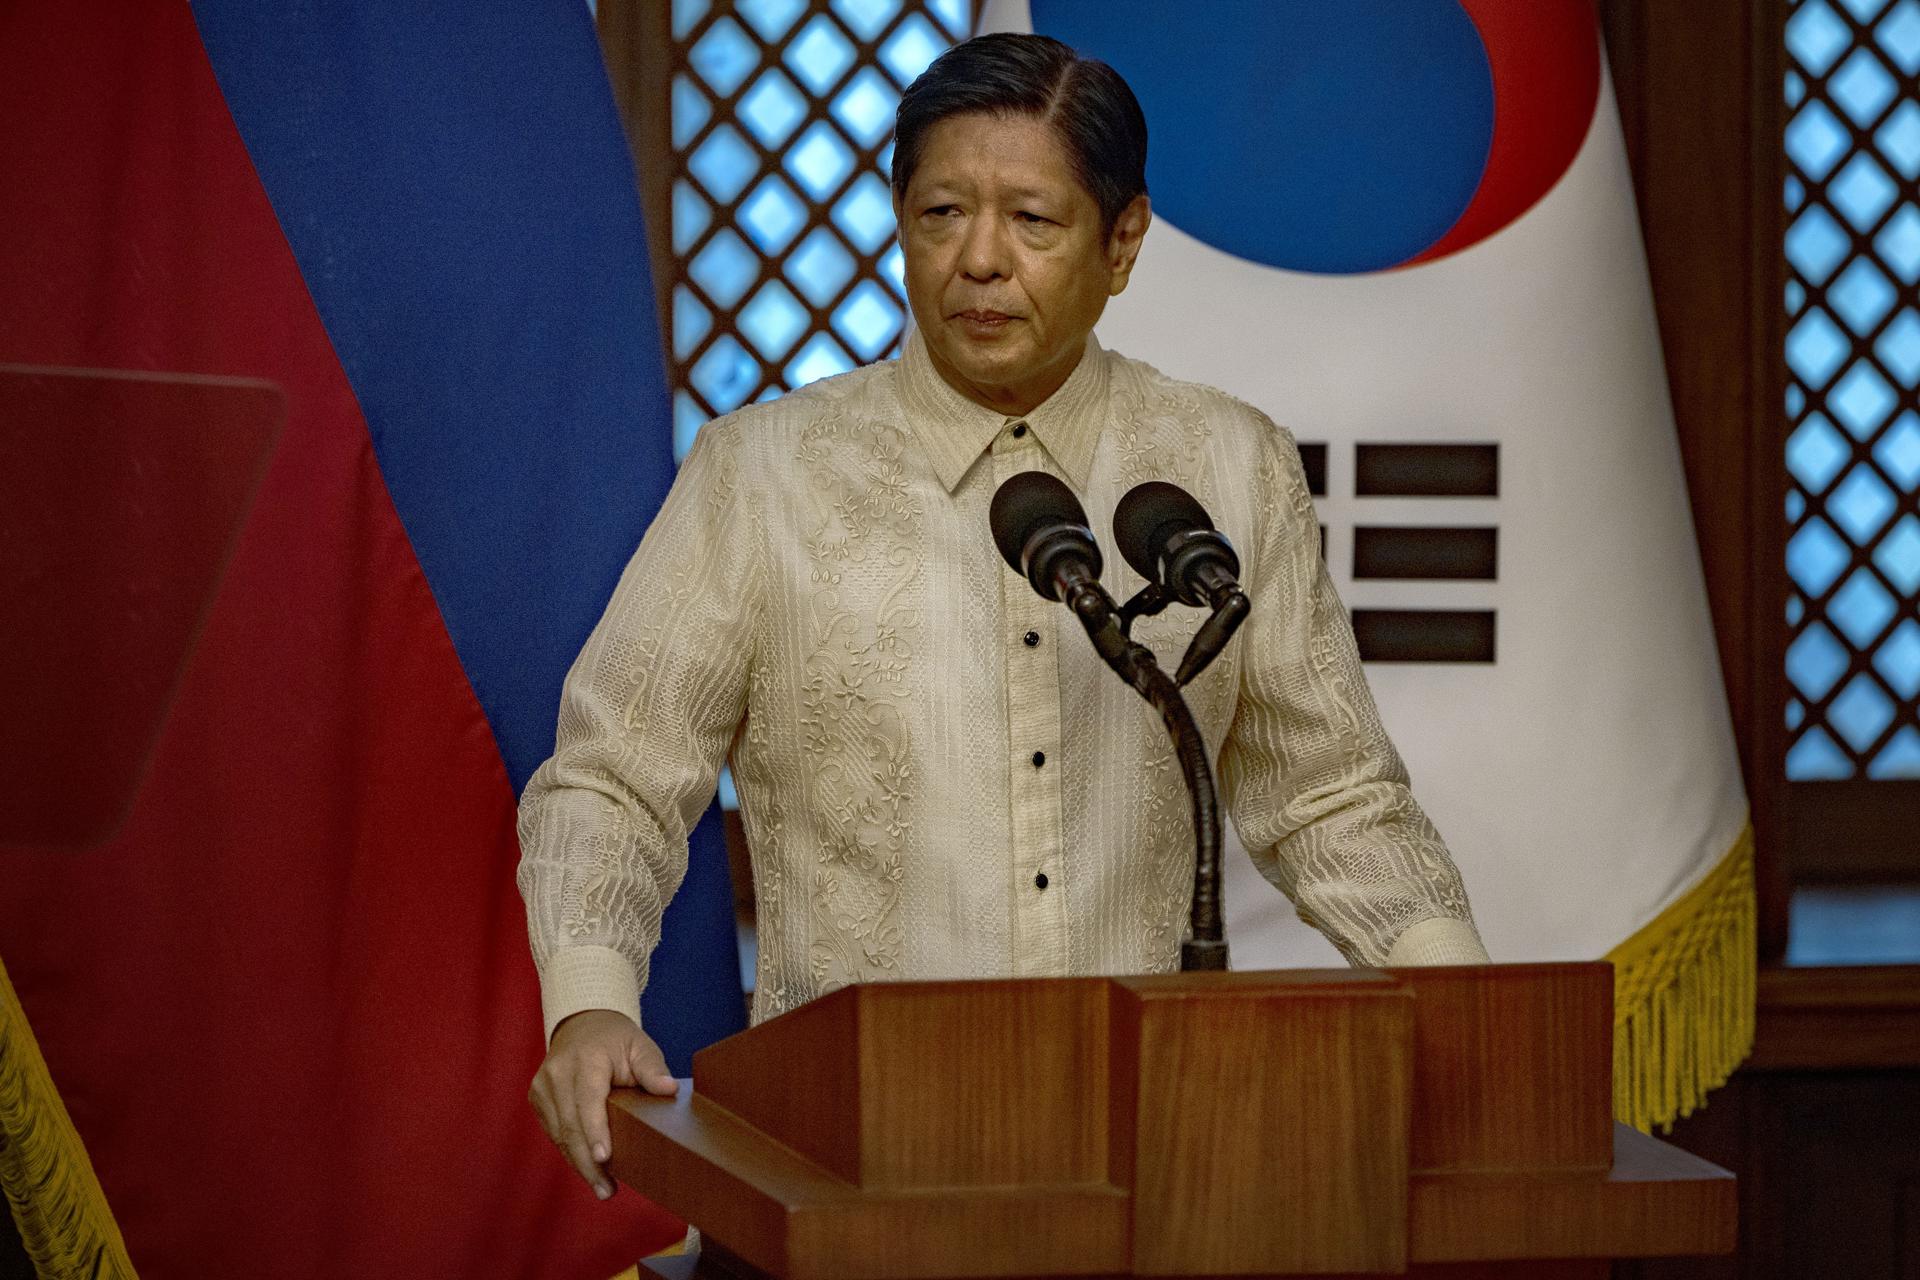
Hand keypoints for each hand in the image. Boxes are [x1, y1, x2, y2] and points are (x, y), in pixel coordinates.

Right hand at [528, 1008, 677, 1199]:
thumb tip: (669, 1090)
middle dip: (588, 1163)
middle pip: (570, 1126)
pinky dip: (570, 1151)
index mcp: (586, 1059)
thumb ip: (653, 1069)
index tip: (604, 1158)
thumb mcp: (641, 1046)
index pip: (587, 1101)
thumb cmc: (616, 1039)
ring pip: (559, 1134)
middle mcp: (558, 1072)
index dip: (595, 1132)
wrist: (583, 1024)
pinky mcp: (537, 1098)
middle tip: (607, 1191)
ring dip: (579, 1163)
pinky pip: (554, 1131)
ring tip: (602, 1187)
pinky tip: (588, 1167)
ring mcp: (543, 1086)